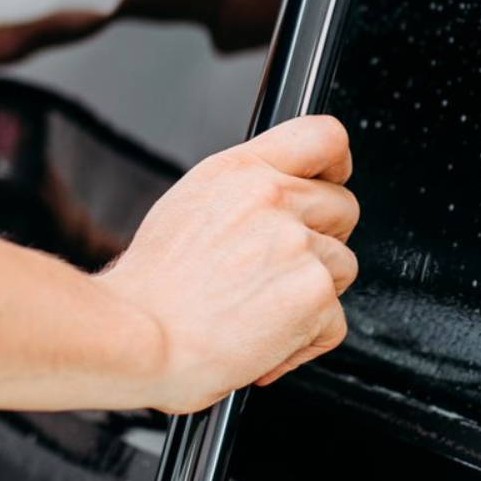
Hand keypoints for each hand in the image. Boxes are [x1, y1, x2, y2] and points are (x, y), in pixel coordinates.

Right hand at [94, 115, 358, 412]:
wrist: (136, 339)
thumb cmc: (149, 289)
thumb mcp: (188, 206)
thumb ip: (244, 193)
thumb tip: (281, 198)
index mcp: (242, 171)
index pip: (322, 137)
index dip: (336, 164)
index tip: (333, 180)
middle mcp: (273, 198)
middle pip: (343, 207)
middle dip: (323, 241)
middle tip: (281, 271)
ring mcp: (298, 245)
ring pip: (341, 266)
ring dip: (312, 294)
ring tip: (260, 312)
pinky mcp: (314, 293)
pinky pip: (335, 321)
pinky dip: (305, 341)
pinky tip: (264, 342)